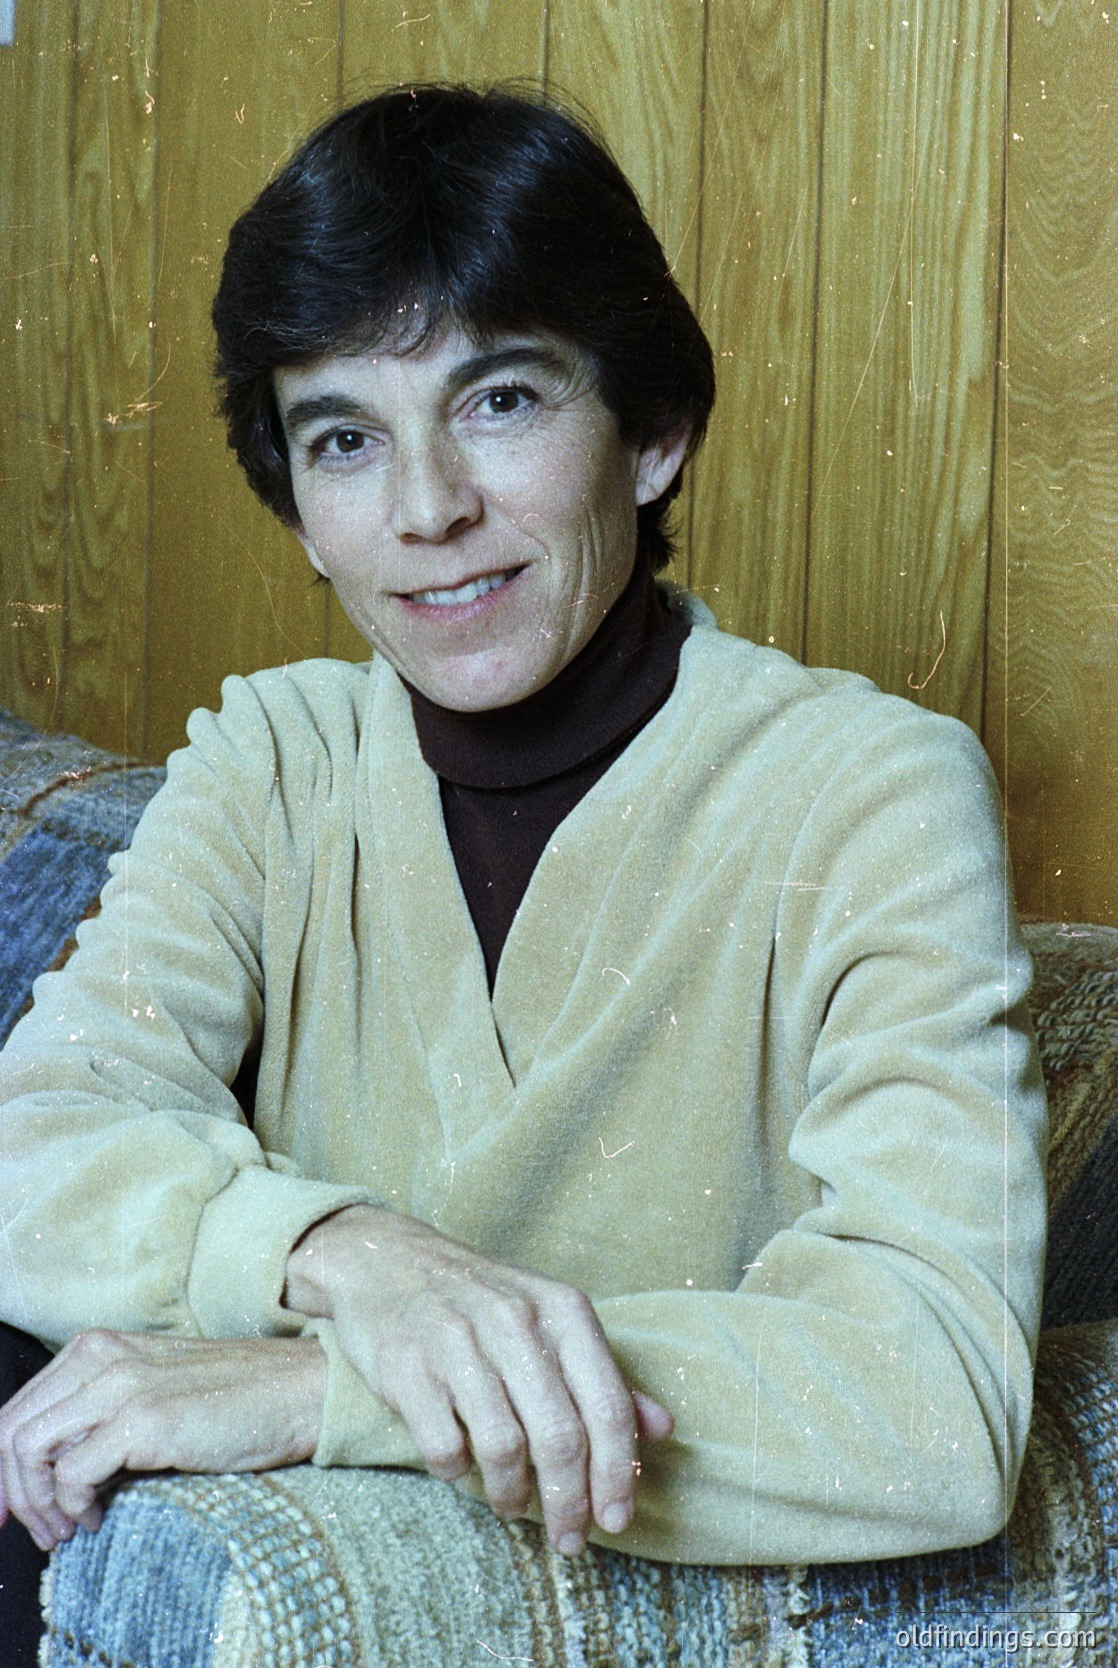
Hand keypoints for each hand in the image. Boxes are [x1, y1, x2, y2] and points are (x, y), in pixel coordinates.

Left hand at [0, 1331, 325, 1551]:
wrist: (299, 1390)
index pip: (17, 1410)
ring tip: (67, 1527)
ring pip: (28, 1451)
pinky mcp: (144, 1419)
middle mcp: (101, 1357)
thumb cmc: (236, 1397)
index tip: (11, 1510)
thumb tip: (53, 1471)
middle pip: (10, 1431)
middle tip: (42, 1529)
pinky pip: (72, 1473)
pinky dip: (73, 1506)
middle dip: (13, 1492)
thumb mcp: (154, 1390)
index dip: (3, 1468)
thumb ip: (102, 1413)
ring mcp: (121, 1384)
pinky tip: (98, 1517)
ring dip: (38, 1504)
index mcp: (98, 1347)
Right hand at [284, 1205, 672, 1553]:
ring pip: (504, 1448)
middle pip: (561, 1437)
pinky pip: (445, 1446)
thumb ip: (603, 1375)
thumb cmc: (482, 1301)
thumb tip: (662, 1430)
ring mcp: (458, 1343)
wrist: (385, 1260)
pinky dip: (457, 1472)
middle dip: (570, 1503)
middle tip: (570, 1540)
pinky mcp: (408, 1367)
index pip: (607, 1406)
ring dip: (513, 1494)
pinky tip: (461, 1468)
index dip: (617, 1474)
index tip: (618, 1519)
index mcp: (562, 1311)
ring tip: (513, 1504)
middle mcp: (515, 1322)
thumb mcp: (550, 1319)